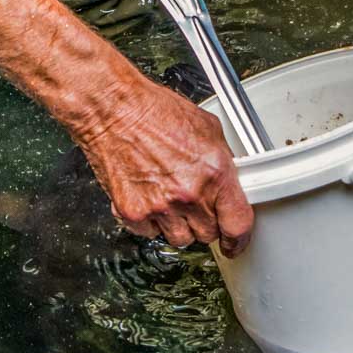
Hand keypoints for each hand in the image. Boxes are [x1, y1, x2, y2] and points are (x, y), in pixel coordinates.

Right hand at [76, 79, 254, 257]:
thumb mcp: (206, 127)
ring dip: (177, 225)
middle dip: (203, 221)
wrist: (113, 109)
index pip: (237, 223)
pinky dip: (149, 221)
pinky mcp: (133, 212)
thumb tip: (229, 180)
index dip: (238, 239)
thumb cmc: (153, 111)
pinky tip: (147, 196)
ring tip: (168, 197)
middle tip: (192, 201)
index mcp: (214, 172)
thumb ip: (222, 161)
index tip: (234, 243)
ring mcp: (160, 206)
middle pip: (207, 234)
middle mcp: (189, 194)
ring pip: (179, 239)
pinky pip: (149, 233)